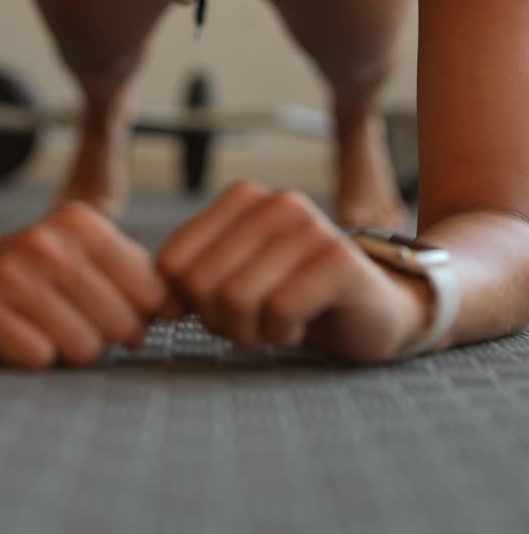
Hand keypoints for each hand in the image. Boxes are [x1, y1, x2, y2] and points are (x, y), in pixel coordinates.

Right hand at [0, 202, 170, 369]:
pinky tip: (20, 336)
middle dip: (109, 337)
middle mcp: (46, 242)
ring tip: (50, 329)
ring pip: (83, 347)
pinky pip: (37, 358)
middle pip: (121, 323)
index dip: (145, 315)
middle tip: (82, 325)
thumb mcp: (85, 254)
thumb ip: (137, 276)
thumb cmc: (38, 272)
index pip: (150, 290)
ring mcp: (9, 273)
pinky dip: (34, 357)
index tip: (126, 317)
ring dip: (71, 350)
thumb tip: (181, 309)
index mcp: (82, 223)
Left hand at [156, 181, 429, 362]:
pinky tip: (301, 324)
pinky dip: (282, 334)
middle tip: (252, 324)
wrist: (379, 311)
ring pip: (236, 299)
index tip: (218, 311)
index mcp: (244, 199)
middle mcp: (277, 203)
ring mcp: (311, 228)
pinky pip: (279, 311)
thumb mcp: (236, 278)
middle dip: (218, 322)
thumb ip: (193, 276)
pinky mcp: (339, 262)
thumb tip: (155, 300)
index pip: (173, 262)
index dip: (188, 304)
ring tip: (275, 324)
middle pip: (200, 283)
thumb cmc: (297, 297)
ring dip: (251, 331)